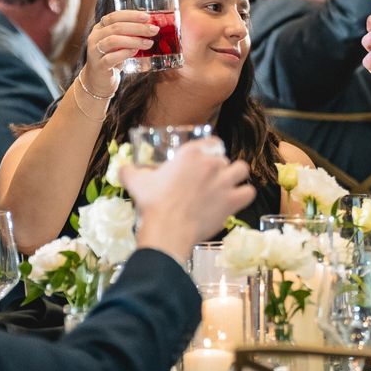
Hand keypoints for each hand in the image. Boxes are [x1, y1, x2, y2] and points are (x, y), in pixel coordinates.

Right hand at [80, 8, 158, 100]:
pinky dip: (125, 53)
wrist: (99, 80)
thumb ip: (131, 34)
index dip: (131, 15)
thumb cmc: (113, 58)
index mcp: (100, 28)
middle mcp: (95, 37)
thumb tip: (152, 25)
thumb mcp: (121, 43)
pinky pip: (111, 57)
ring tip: (149, 43)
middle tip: (154, 30)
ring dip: (134, 40)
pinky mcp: (99, 66)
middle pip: (116, 27)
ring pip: (113, 40)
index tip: (147, 17)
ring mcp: (95, 51)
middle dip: (138, 27)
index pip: (114, 16)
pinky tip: (135, 52)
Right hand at [119, 139, 254, 259]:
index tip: (205, 159)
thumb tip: (122, 168)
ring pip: (242, 170)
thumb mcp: (136, 182)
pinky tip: (236, 200)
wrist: (167, 229)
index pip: (212, 141)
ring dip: (236, 177)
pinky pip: (249, 192)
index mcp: (191, 153)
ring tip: (228, 185)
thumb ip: (129, 171)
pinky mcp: (233, 201)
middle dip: (218, 168)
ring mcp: (225, 182)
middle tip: (209, 180)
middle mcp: (211, 163)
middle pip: (224, 159)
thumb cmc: (152, 203)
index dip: (211, 150)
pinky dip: (244, 195)